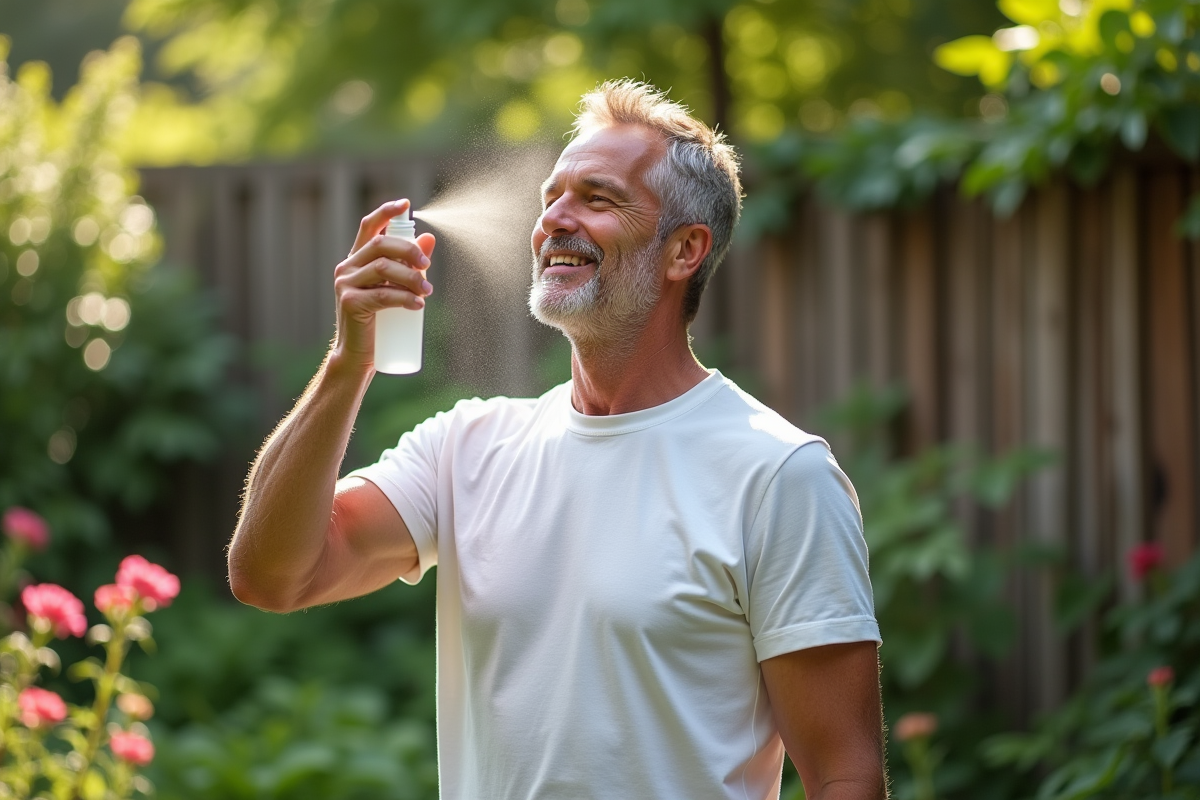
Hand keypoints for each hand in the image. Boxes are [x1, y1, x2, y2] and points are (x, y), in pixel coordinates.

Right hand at [331, 199, 436, 371]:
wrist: (358, 355)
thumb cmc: (379, 321)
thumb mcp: (396, 287)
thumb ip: (409, 264)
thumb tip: (429, 238)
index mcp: (357, 259)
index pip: (369, 227)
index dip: (386, 213)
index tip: (405, 204)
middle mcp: (347, 267)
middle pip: (381, 245)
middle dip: (409, 251)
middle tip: (428, 264)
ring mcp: (346, 284)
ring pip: (383, 268)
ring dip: (411, 276)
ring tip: (428, 291)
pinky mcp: (350, 303)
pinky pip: (383, 294)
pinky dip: (405, 298)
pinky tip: (418, 304)